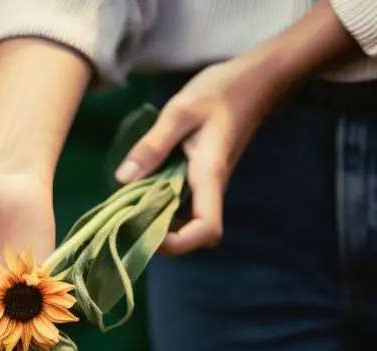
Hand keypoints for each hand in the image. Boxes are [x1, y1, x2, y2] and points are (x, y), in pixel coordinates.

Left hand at [115, 58, 277, 255]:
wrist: (256, 79)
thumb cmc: (221, 91)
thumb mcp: (179, 111)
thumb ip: (152, 145)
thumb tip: (122, 179)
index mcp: (210, 177)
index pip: (206, 230)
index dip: (179, 244)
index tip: (147, 232)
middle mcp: (211, 189)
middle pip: (194, 235)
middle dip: (162, 239)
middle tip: (126, 222)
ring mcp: (208, 186)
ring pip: (187, 222)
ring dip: (159, 223)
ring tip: (127, 208)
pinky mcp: (202, 179)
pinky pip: (182, 205)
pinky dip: (161, 206)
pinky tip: (140, 191)